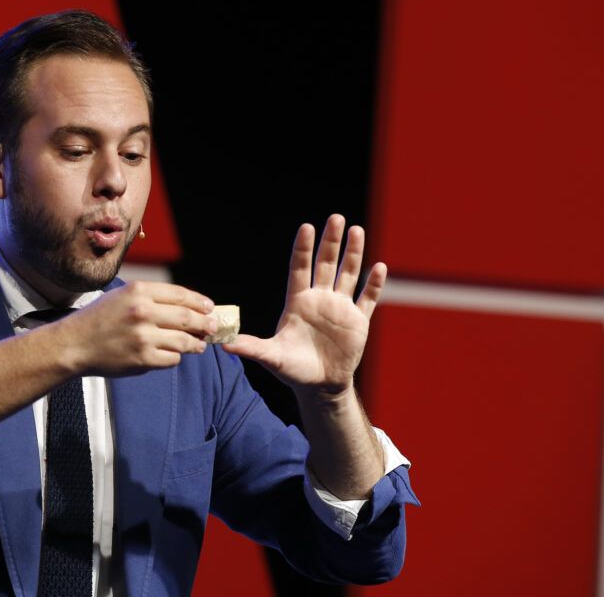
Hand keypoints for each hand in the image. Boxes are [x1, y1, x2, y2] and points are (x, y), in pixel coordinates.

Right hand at [54, 282, 215, 375]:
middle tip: (212, 327)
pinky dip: (175, 357)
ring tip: (198, 345)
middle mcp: (142, 312)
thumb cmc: (99, 318)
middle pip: (188, 318)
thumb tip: (187, 307)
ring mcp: (143, 337)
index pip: (181, 295)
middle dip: (205, 324)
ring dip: (195, 344)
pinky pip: (171, 359)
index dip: (200, 302)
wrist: (74, 344)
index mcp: (138, 291)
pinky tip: (173, 355)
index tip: (210, 308)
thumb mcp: (122, 295)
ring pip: (184, 341)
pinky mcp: (142, 359)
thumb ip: (152, 298)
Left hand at [224, 215, 385, 394]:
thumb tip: (224, 344)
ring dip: (353, 254)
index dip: (303, 248)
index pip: (300, 268)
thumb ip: (251, 347)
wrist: (320, 385)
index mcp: (298, 302)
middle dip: (331, 242)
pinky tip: (380, 267)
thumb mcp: (271, 357)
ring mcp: (340, 308)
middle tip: (336, 218)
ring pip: (348, 274)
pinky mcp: (358, 322)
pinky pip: (367, 299)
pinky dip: (374, 285)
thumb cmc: (293, 369)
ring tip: (356, 230)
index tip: (307, 227)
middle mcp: (320, 299)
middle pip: (326, 264)